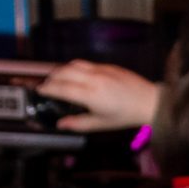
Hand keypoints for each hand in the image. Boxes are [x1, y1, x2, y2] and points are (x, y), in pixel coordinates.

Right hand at [34, 58, 155, 128]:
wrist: (148, 101)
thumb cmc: (126, 115)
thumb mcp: (101, 124)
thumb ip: (78, 124)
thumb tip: (60, 124)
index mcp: (91, 95)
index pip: (62, 89)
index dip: (48, 89)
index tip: (40, 91)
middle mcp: (94, 79)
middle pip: (64, 73)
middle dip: (51, 78)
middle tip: (45, 84)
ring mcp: (101, 70)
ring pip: (73, 64)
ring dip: (61, 69)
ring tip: (55, 77)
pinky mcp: (107, 65)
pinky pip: (85, 63)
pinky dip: (74, 67)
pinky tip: (72, 73)